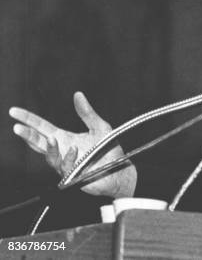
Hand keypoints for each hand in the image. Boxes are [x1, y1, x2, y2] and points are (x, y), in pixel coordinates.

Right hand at [9, 92, 136, 197]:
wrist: (119, 171)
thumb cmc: (108, 150)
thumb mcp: (99, 127)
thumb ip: (87, 113)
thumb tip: (78, 94)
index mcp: (64, 138)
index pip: (41, 127)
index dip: (28, 119)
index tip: (14, 111)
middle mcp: (61, 151)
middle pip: (39, 143)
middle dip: (27, 135)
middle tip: (17, 127)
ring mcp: (66, 164)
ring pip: (50, 157)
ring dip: (50, 148)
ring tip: (52, 138)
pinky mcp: (74, 176)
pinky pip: (67, 167)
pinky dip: (69, 158)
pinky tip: (74, 149)